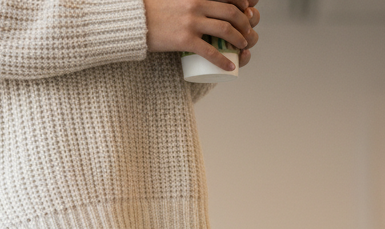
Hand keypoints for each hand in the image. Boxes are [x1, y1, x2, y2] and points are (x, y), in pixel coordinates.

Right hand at [143, 0, 259, 70]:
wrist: (136, 20)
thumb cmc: (154, 9)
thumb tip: (202, 5)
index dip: (243, 1)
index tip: (248, 10)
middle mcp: (197, 3)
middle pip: (231, 12)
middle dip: (245, 23)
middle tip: (248, 31)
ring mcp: (192, 22)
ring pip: (225, 30)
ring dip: (239, 39)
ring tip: (243, 46)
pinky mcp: (184, 40)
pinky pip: (209, 51)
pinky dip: (222, 60)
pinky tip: (230, 66)